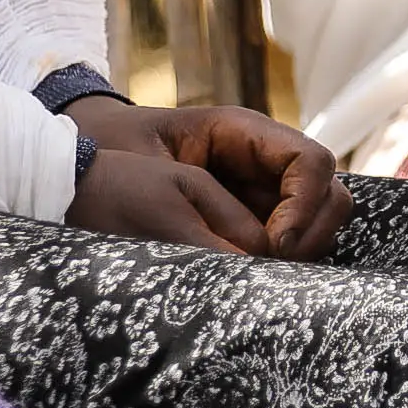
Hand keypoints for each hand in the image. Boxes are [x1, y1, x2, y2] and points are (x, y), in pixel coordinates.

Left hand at [65, 97, 351, 258]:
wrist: (78, 163)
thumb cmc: (111, 157)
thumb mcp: (151, 185)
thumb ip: (202, 219)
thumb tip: (250, 260)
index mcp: (244, 132)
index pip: (311, 162)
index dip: (306, 204)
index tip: (275, 245)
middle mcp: (264, 159)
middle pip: (329, 192)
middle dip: (311, 232)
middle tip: (272, 268)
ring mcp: (263, 188)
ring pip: (318, 218)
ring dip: (301, 248)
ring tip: (261, 275)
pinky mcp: (252, 216)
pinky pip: (290, 237)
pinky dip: (282, 259)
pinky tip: (251, 274)